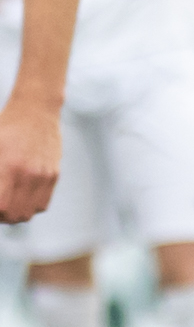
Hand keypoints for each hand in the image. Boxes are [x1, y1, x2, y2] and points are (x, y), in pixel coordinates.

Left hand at [0, 98, 59, 222]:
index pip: (2, 208)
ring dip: (16, 213)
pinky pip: (42, 203)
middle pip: (15, 215)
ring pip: (29, 212)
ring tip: (8, 202)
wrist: (36, 110)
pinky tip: (21, 194)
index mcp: (9, 167)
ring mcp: (44, 175)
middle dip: (3, 216)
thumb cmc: (6, 127)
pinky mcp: (54, 174)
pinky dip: (30, 205)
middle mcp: (29, 174)